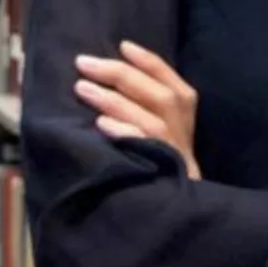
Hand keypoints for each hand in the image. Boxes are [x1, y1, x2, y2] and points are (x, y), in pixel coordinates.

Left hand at [74, 41, 201, 179]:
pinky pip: (147, 153)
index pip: (173, 83)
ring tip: (82, 88)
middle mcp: (184, 137)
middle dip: (121, 75)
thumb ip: (143, 110)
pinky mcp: (165, 182)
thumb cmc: (156, 171)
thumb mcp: (157, 138)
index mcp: (186, 122)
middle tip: (84, 63)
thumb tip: (103, 80)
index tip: (123, 45)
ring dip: (114, 102)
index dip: (150, 62)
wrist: (172, 221)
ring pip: (151, 122)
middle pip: (161, 98)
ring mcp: (176, 159)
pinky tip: (101, 127)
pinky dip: (126, 135)